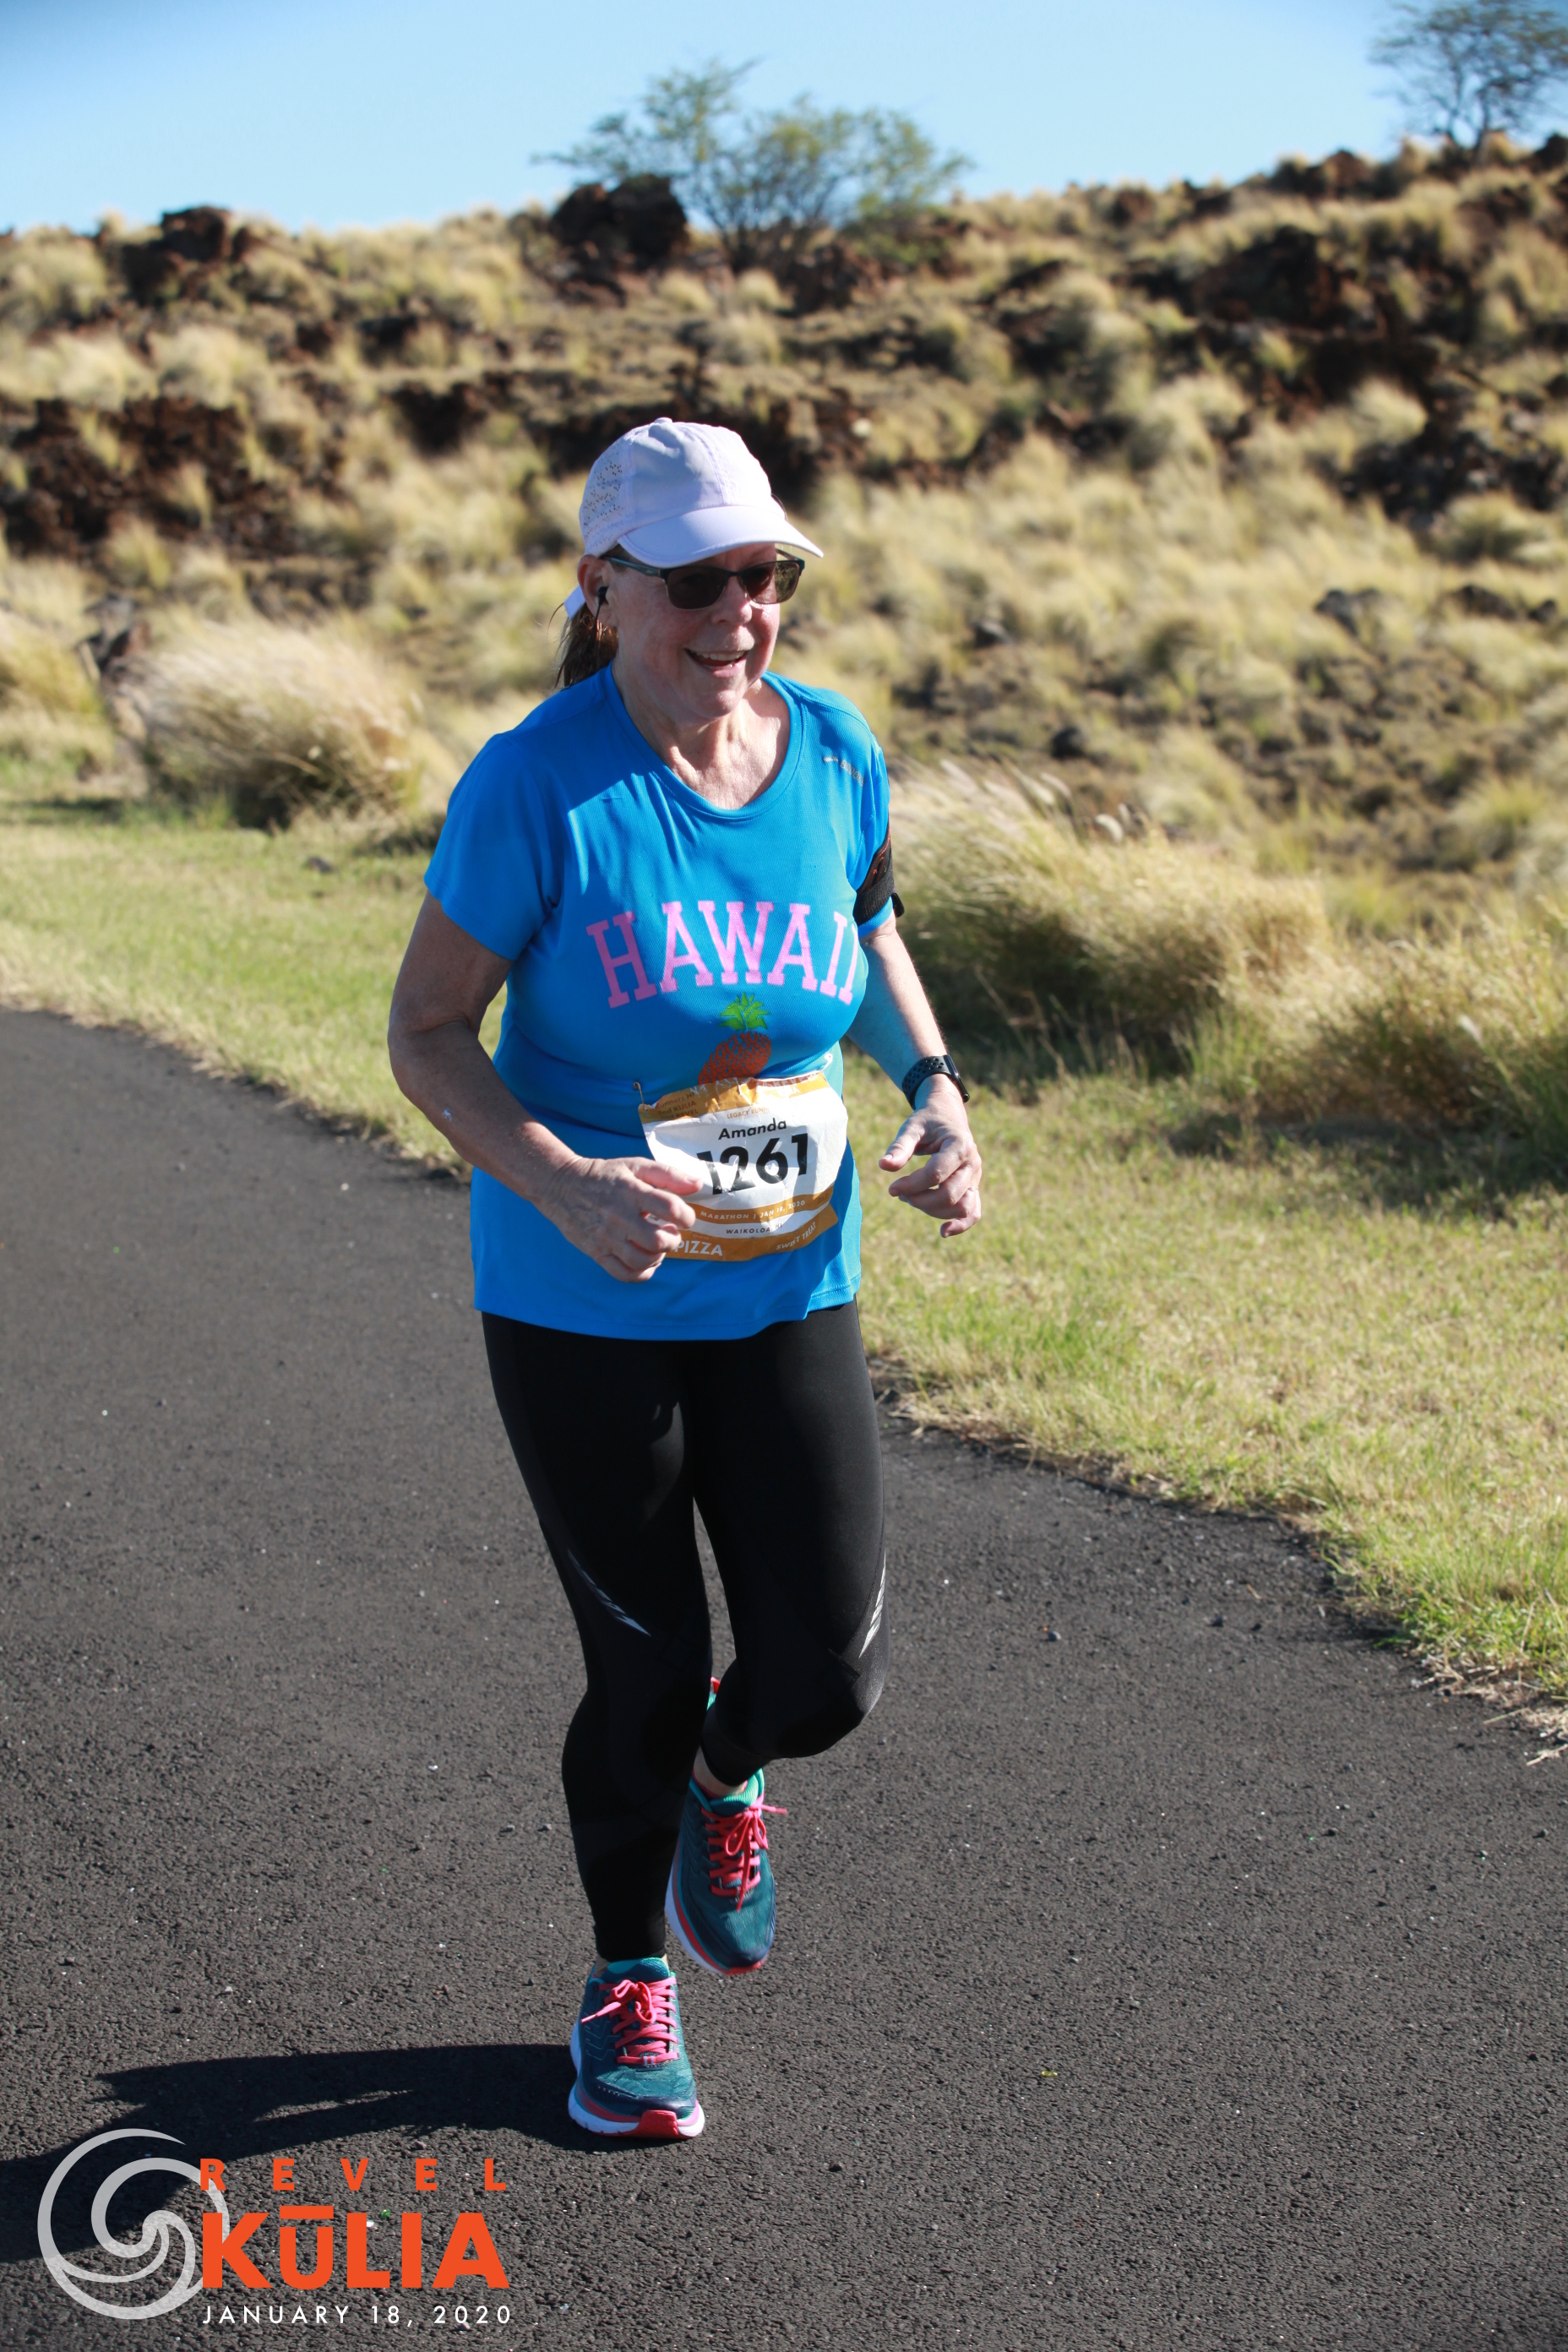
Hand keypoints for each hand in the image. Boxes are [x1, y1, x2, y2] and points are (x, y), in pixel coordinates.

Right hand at [538, 1154, 703, 1281]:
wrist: (560, 1186)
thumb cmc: (603, 1175)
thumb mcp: (635, 1165)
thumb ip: (668, 1174)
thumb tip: (697, 1184)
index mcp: (631, 1191)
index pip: (670, 1208)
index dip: (687, 1216)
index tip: (685, 1218)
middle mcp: (619, 1216)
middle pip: (657, 1240)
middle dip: (674, 1241)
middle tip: (671, 1233)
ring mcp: (606, 1237)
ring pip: (642, 1260)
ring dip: (659, 1257)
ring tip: (659, 1247)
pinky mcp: (596, 1252)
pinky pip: (623, 1274)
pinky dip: (642, 1273)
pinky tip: (647, 1262)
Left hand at [878, 1077, 982, 1237]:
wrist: (948, 1117)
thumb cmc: (928, 1122)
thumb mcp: (912, 1127)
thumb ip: (899, 1147)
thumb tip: (883, 1166)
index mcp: (960, 1145)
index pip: (936, 1174)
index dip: (911, 1185)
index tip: (891, 1187)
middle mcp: (973, 1164)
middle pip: (949, 1194)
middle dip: (920, 1199)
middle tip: (898, 1192)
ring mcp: (976, 1178)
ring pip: (961, 1207)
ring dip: (933, 1210)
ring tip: (911, 1198)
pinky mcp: (973, 1188)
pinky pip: (973, 1212)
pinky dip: (960, 1225)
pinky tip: (942, 1232)